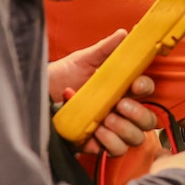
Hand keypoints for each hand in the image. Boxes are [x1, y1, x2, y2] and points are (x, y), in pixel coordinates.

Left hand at [48, 30, 158, 157]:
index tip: (134, 85)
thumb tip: (124, 34)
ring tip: (104, 120)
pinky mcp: (97, 145)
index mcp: (119, 88)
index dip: (145, 88)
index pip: (145, 90)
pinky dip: (108, 142)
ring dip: (123, 129)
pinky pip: (116, 151)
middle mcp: (118, 110)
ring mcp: (109, 129)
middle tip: (119, 106)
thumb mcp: (82, 61)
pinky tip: (94, 132)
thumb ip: (105, 49)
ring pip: (135, 138)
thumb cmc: (60, 78)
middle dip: (138, 113)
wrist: (36, 98)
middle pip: (148, 120)